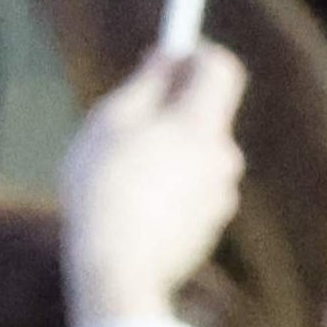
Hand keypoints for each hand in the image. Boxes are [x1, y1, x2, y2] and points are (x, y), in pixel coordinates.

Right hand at [56, 41, 250, 326]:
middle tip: (130, 119)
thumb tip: (168, 54)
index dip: (197, 55)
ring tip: (121, 177)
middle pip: (206, 114)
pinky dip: (169, 192)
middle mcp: (222, 155)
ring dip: (169, 154)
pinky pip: (191, 194)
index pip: (220, 67)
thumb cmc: (105, 189)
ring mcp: (218, 196)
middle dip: (174, 110)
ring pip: (196, 157)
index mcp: (201, 123)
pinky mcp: (207, 229)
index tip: (170, 55)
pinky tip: (133, 210)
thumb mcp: (111, 123)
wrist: (117, 271)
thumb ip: (146, 82)